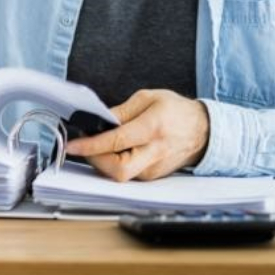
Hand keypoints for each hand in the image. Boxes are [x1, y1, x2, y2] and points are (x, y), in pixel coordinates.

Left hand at [64, 89, 208, 181]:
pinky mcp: (152, 176)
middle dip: (94, 159)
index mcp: (153, 129)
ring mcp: (154, 169)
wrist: (203, 131)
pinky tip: (111, 150)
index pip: (116, 142)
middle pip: (118, 170)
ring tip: (97, 143)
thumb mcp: (147, 98)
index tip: (72, 145)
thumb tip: (98, 121)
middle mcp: (154, 153)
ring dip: (101, 161)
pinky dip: (112, 163)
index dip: (90, 145)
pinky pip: (126, 174)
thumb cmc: (176, 111)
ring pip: (119, 175)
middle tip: (83, 144)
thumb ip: (120, 111)